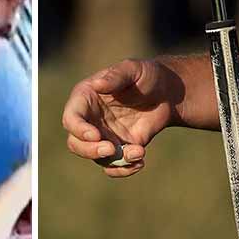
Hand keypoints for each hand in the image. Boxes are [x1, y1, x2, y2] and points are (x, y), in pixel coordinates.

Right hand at [60, 59, 184, 177]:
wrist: (167, 92)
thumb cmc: (146, 75)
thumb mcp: (133, 69)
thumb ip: (116, 76)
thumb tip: (98, 85)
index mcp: (86, 98)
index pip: (71, 118)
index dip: (79, 129)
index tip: (96, 136)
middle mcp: (90, 119)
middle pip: (75, 143)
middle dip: (90, 150)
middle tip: (112, 150)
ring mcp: (104, 136)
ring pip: (96, 157)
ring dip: (115, 160)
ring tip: (139, 152)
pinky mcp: (120, 148)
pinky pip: (114, 165)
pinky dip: (124, 169)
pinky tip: (140, 162)